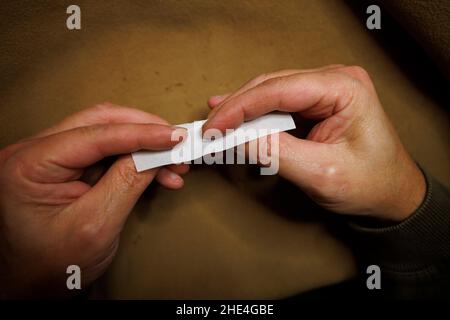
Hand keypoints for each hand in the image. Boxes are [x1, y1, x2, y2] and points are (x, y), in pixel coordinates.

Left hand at [0, 103, 187, 296]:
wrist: (37, 285)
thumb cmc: (53, 265)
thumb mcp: (96, 225)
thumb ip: (127, 182)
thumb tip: (157, 152)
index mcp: (30, 163)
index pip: (94, 135)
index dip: (140, 133)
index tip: (174, 135)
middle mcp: (36, 151)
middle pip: (100, 123)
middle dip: (144, 131)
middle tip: (177, 141)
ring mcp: (52, 157)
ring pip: (108, 135)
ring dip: (144, 146)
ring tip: (174, 163)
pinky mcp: (67, 167)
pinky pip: (108, 153)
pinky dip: (136, 160)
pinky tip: (159, 174)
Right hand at [204, 65, 425, 220]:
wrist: (392, 194)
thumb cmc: (369, 184)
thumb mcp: (320, 173)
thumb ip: (275, 152)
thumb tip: (234, 138)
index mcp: (344, 88)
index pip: (279, 89)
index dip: (239, 107)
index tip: (213, 128)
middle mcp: (334, 80)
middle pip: (271, 86)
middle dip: (236, 108)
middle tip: (209, 130)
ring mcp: (325, 89)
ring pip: (270, 93)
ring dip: (242, 110)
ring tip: (215, 125)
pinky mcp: (317, 103)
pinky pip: (278, 104)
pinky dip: (254, 116)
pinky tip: (233, 118)